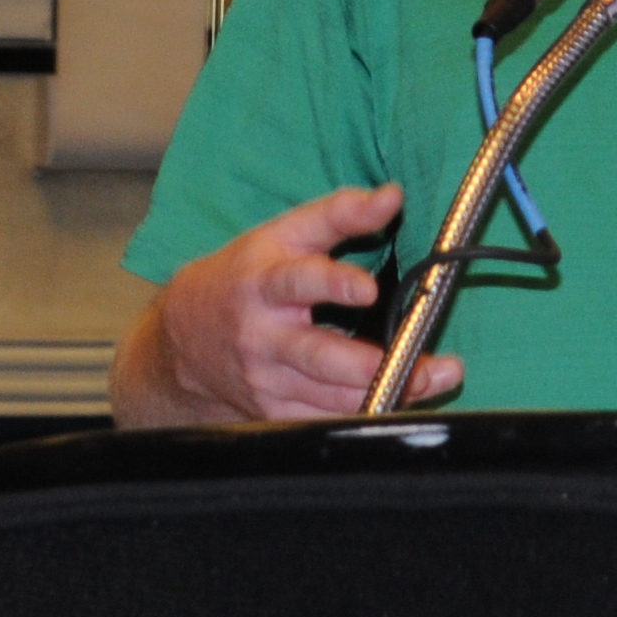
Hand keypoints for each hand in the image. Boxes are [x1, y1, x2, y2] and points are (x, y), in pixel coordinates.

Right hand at [113, 185, 460, 424]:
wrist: (185, 338)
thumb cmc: (244, 278)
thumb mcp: (283, 235)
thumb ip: (339, 214)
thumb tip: (391, 197)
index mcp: (263, 283)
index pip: (297, 280)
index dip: (332, 284)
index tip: (368, 289)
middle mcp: (262, 335)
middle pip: (317, 356)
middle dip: (371, 364)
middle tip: (421, 364)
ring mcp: (266, 380)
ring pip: (331, 397)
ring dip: (387, 392)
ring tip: (432, 378)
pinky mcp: (273, 412)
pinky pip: (326, 419)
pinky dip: (366, 413)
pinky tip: (401, 399)